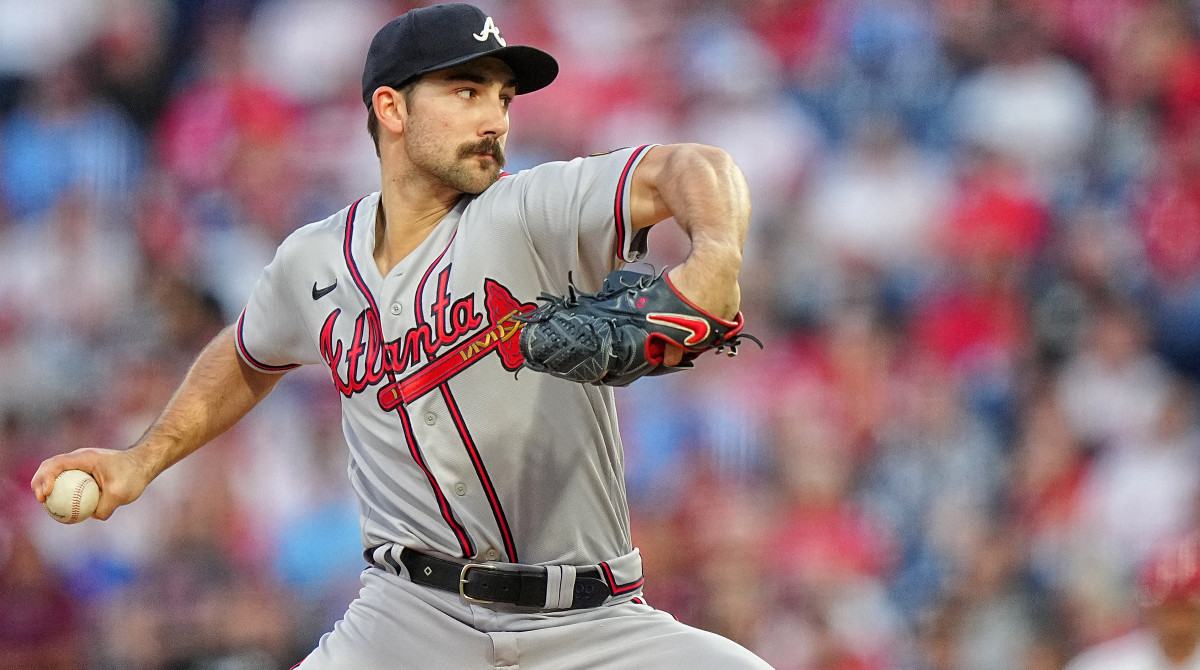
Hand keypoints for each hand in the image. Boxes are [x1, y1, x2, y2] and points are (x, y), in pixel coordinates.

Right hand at [31, 447, 153, 519]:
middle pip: (50, 466)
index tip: (46, 494)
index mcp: (85, 457)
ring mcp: (80, 466)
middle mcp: (79, 459)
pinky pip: (67, 482)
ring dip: (46, 486)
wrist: (144, 464)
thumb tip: (92, 516)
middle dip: (39, 481)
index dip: (46, 477)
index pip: (57, 464)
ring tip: (45, 503)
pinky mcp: (84, 474)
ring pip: (56, 474)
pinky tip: (61, 508)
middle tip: (41, 500)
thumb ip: (105, 506)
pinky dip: (61, 492)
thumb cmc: (133, 475)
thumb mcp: (121, 493)